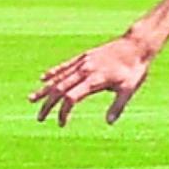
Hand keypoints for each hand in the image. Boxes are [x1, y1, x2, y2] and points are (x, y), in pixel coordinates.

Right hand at [30, 33, 153, 126]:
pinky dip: (53, 73)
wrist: (137, 44)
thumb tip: (109, 122)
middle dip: (47, 104)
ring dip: (45, 89)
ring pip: (59, 77)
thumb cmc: (135, 69)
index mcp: (95, 79)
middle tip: (39, 118)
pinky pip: (65, 66)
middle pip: (60, 89)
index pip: (71, 98)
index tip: (62, 124)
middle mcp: (85, 70)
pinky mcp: (84, 56)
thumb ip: (118, 106)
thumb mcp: (129, 89)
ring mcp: (83, 62)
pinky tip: (44, 78)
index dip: (63, 112)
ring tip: (31, 99)